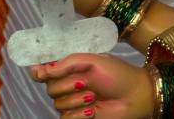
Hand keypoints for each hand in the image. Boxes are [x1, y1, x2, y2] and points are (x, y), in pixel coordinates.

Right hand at [30, 53, 153, 117]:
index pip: (45, 71)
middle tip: (85, 83)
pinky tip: (92, 110)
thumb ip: (67, 63)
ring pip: (57, 104)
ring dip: (76, 100)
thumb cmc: (117, 74)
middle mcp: (69, 85)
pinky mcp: (78, 117)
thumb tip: (40, 71)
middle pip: (49, 89)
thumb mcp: (93, 61)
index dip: (39, 72)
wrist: (134, 95)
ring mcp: (73, 102)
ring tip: (93, 97)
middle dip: (67, 86)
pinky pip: (66, 118)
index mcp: (71, 69)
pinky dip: (79, 114)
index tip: (41, 73)